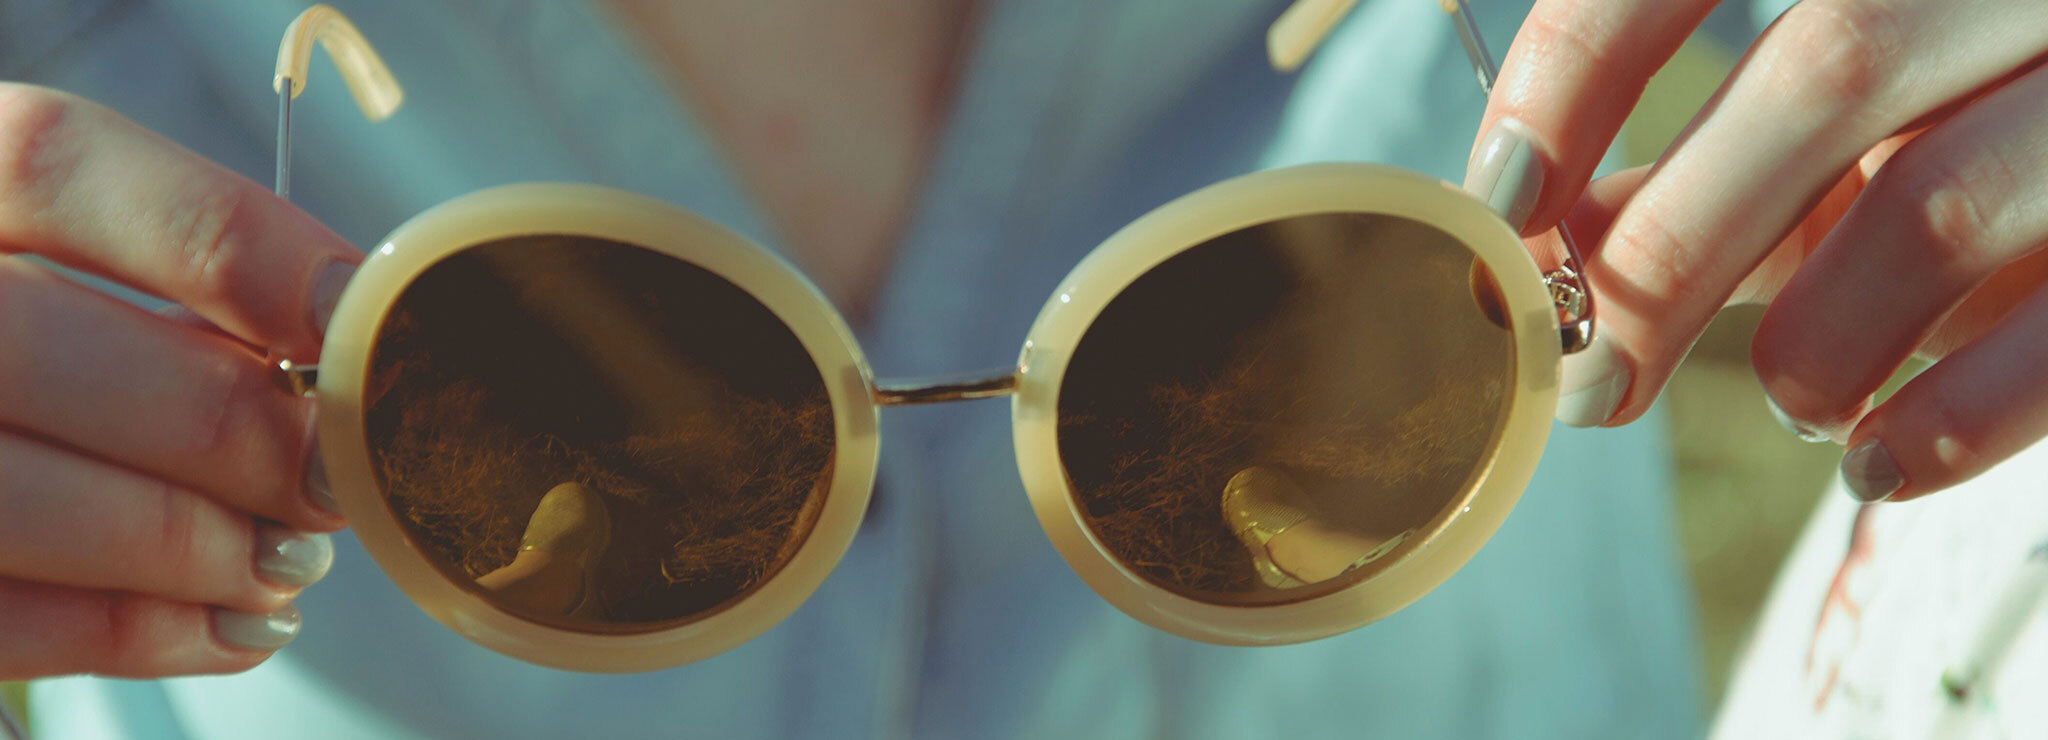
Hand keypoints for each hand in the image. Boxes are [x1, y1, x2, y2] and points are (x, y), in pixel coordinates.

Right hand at [0, 84, 356, 678]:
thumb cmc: (47, 353)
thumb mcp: (76, 269)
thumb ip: (182, 286)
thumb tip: (343, 351)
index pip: (52, 163)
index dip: (224, 240)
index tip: (348, 314)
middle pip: (35, 346)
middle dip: (223, 428)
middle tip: (332, 479)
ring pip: (12, 499)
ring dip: (188, 546)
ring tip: (290, 562)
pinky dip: (133, 632)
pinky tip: (234, 627)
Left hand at [1467, 0, 2047, 501]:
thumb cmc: (1986, 124)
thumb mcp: (1851, 116)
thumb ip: (1704, 160)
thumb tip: (1530, 242)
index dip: (1581, 62)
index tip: (1504, 200)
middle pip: (1821, 75)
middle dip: (1668, 250)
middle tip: (1591, 377)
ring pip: (1935, 203)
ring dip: (1815, 340)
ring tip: (1794, 398)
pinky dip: (1950, 419)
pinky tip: (1880, 461)